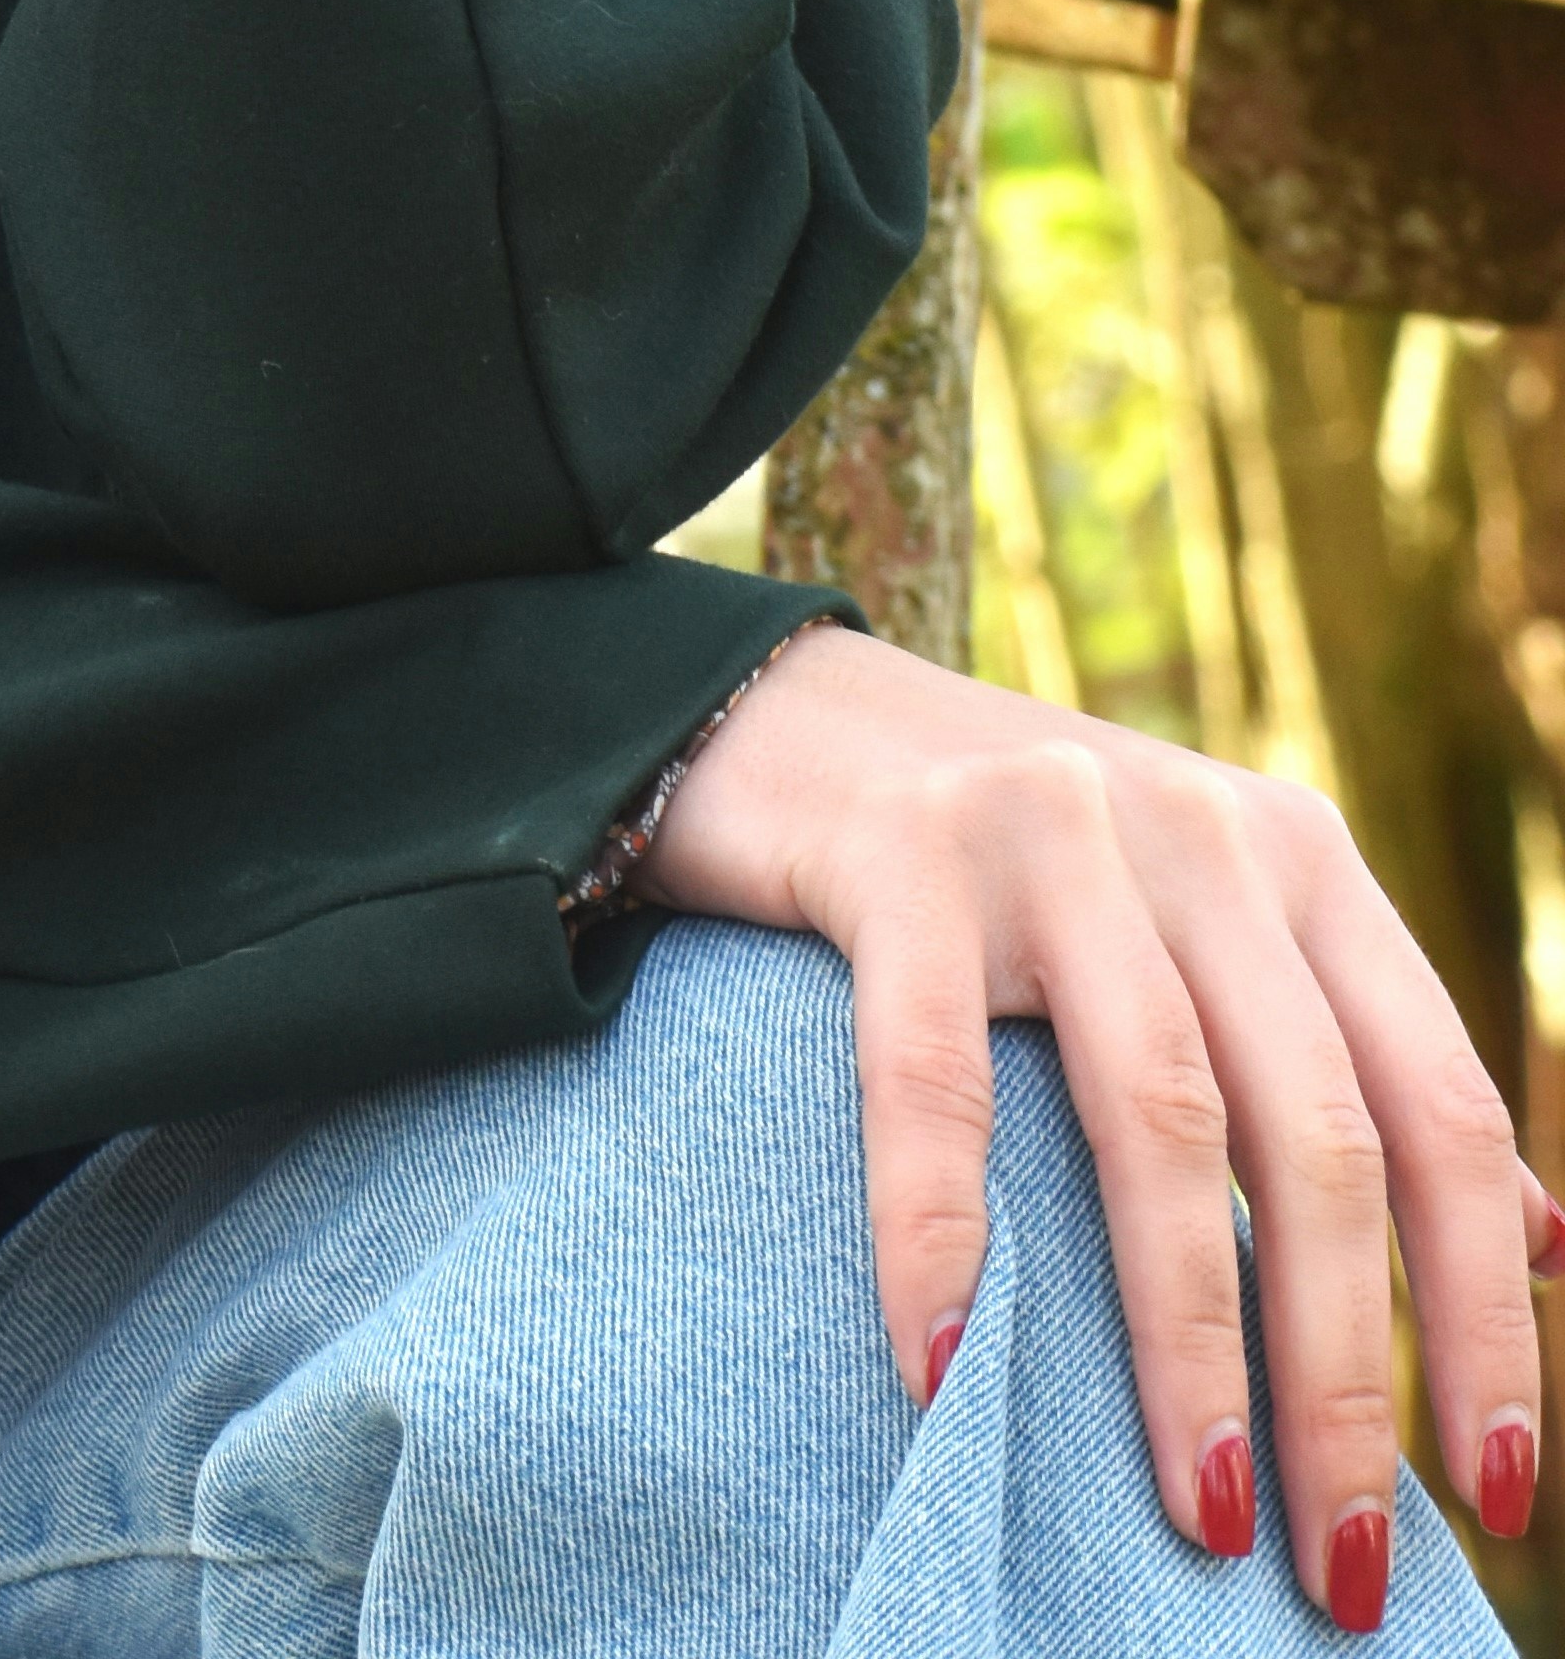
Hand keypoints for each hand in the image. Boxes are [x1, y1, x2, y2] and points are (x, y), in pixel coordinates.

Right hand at [645, 621, 1553, 1623]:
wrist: (786, 709)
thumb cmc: (1023, 872)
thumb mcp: (1220, 936)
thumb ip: (1364, 1067)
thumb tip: (1549, 1246)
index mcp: (1300, 860)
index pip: (1438, 1107)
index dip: (1480, 1309)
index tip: (1495, 1492)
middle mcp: (1200, 830)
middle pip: (1317, 1136)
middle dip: (1346, 1373)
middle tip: (1342, 1565)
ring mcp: (1050, 828)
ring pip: (1163, 1117)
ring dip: (1193, 1338)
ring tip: (1202, 1512)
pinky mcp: (900, 851)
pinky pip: (933, 1076)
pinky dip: (941, 1233)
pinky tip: (942, 1371)